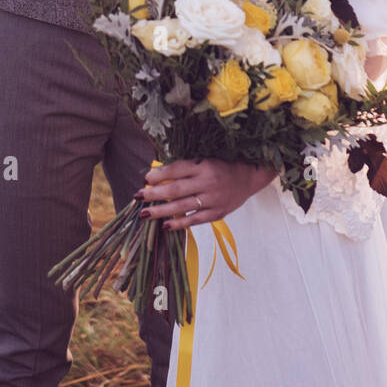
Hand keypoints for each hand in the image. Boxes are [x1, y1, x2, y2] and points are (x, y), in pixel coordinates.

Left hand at [137, 158, 276, 229]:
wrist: (249, 177)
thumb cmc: (222, 166)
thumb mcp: (205, 160)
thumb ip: (185, 167)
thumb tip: (157, 175)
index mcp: (204, 165)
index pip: (177, 169)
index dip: (159, 175)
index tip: (145, 179)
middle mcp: (208, 182)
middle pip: (176, 189)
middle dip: (154, 194)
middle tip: (137, 197)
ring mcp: (213, 199)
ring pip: (182, 206)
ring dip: (161, 211)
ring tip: (145, 214)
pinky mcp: (218, 213)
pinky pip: (195, 220)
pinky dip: (179, 223)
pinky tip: (165, 225)